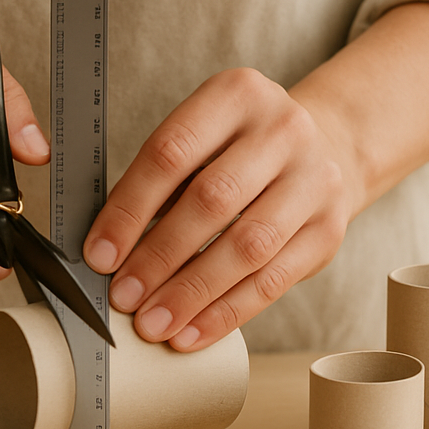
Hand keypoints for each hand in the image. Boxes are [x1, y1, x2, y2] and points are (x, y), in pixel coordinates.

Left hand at [83, 68, 355, 349]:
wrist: (327, 147)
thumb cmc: (239, 149)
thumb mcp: (203, 137)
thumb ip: (160, 183)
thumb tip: (108, 252)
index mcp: (236, 95)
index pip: (171, 153)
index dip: (130, 209)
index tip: (99, 254)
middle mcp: (283, 129)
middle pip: (211, 200)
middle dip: (159, 256)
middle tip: (123, 296)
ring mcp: (315, 179)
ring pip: (247, 246)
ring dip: (193, 292)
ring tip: (153, 324)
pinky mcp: (329, 228)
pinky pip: (273, 280)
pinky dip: (227, 312)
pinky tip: (192, 333)